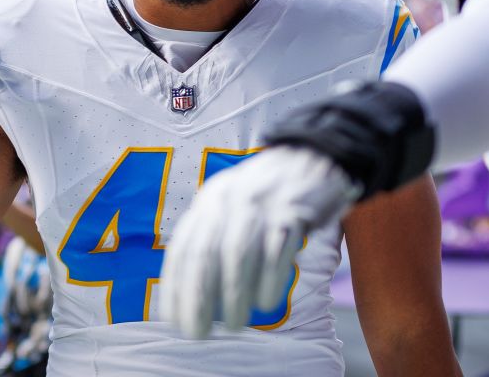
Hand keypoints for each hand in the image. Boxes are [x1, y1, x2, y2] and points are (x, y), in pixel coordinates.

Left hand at [159, 146, 359, 337]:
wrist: (315, 155)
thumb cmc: (269, 195)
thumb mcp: (231, 204)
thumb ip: (213, 237)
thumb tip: (196, 293)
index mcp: (209, 201)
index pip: (184, 248)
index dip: (175, 286)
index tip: (173, 319)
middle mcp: (229, 199)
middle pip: (205, 252)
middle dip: (198, 297)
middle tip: (197, 332)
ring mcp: (261, 203)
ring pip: (238, 252)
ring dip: (233, 294)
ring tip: (234, 324)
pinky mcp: (292, 209)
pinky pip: (276, 248)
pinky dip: (269, 278)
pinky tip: (267, 301)